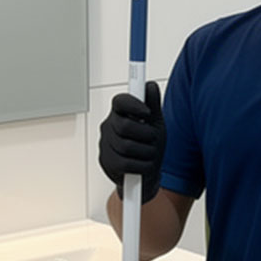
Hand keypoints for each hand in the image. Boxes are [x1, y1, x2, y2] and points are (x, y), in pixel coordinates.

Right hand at [98, 81, 164, 200]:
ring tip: (150, 153)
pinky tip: (145, 165)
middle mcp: (109, 127)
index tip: (147, 112)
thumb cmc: (149, 146)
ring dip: (146, 152)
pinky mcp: (107, 163)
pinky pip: (125, 164)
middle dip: (145, 134)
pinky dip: (142, 166)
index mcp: (119, 113)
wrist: (146, 174)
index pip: (120, 101)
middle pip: (125, 126)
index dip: (133, 104)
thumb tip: (150, 85)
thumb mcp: (155, 124)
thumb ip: (153, 104)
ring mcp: (105, 145)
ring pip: (127, 146)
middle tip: (153, 138)